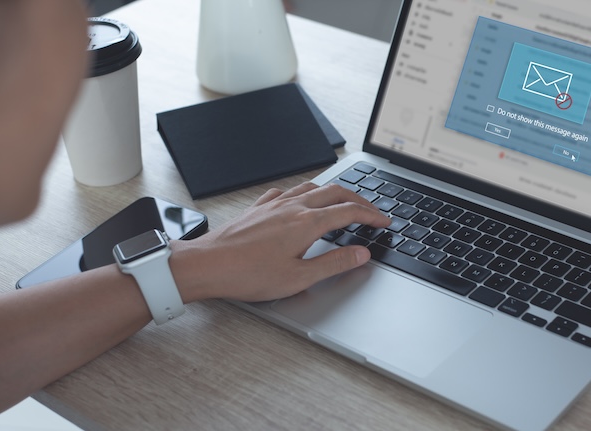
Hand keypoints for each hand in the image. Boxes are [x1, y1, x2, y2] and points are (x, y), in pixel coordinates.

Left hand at [172, 182, 390, 302]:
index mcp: (307, 223)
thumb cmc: (247, 274)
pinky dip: (304, 193)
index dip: (372, 215)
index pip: (350, 211)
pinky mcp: (258, 208)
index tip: (384, 221)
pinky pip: (287, 191)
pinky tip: (300, 201)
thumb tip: (361, 254)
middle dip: (359, 199)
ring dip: (334, 192)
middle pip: (335, 192)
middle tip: (372, 210)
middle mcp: (292, 207)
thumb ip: (334, 263)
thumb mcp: (299, 277)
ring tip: (343, 201)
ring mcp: (273, 204)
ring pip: (312, 187)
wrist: (207, 265)